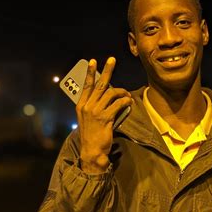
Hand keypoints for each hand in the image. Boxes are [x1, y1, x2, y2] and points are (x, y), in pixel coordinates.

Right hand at [76, 57, 131, 171]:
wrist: (92, 151)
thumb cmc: (92, 135)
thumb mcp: (88, 119)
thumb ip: (94, 107)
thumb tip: (105, 96)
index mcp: (81, 105)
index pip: (87, 85)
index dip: (91, 73)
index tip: (94, 62)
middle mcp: (87, 106)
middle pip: (99, 84)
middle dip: (106, 70)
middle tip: (112, 60)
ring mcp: (95, 111)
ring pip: (111, 93)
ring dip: (122, 92)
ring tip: (127, 94)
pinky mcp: (105, 118)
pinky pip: (118, 104)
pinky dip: (125, 101)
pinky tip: (129, 101)